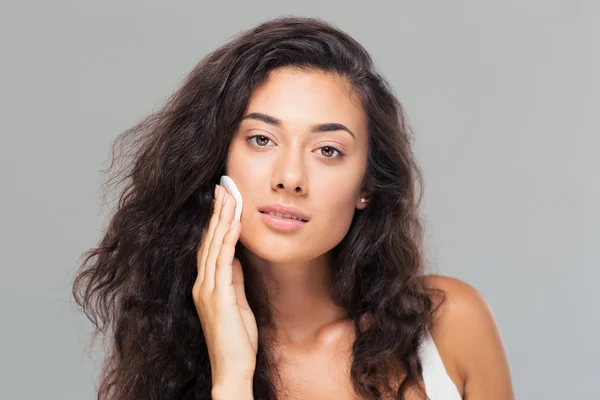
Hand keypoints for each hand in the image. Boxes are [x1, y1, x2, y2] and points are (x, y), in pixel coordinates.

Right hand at [193, 184, 257, 384]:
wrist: (232, 368)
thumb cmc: (235, 340)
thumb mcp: (236, 303)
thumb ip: (233, 281)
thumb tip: (236, 260)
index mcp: (206, 286)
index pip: (209, 247)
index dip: (215, 222)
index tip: (222, 201)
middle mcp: (203, 284)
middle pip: (208, 241)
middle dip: (217, 213)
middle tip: (224, 188)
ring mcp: (208, 290)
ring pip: (213, 246)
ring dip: (222, 220)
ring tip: (229, 197)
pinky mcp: (219, 297)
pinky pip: (223, 263)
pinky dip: (228, 241)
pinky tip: (233, 224)